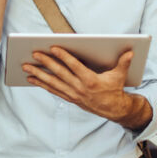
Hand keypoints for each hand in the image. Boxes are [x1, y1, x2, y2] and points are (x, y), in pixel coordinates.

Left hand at [22, 46, 151, 128]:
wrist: (114, 110)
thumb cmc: (115, 89)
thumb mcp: (120, 75)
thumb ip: (123, 63)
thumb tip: (130, 52)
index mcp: (90, 80)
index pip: (74, 66)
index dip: (63, 56)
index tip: (52, 47)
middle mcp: (79, 88)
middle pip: (59, 73)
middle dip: (45, 63)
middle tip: (34, 54)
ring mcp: (73, 94)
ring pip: (53, 83)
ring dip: (38, 75)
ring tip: (26, 67)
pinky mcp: (70, 98)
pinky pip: (53, 90)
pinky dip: (42, 84)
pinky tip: (32, 79)